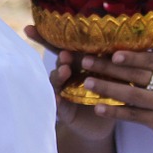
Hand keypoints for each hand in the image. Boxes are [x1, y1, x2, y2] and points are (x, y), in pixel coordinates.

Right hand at [23, 26, 113, 142]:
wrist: (104, 123)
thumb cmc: (109, 94)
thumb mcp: (114, 74)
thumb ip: (111, 58)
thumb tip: (122, 33)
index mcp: (79, 61)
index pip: (62, 46)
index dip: (46, 36)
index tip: (30, 28)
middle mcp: (67, 74)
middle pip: (60, 61)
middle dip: (62, 56)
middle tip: (66, 54)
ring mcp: (63, 91)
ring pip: (56, 80)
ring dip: (59, 75)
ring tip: (64, 71)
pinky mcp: (63, 109)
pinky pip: (58, 103)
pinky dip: (57, 100)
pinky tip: (58, 99)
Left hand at [76, 45, 152, 152]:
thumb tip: (146, 34)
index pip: (151, 59)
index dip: (131, 56)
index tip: (110, 51)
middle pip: (136, 74)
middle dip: (108, 68)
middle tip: (85, 61)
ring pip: (132, 94)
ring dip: (107, 88)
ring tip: (87, 82)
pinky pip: (133, 115)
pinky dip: (115, 111)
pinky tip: (98, 108)